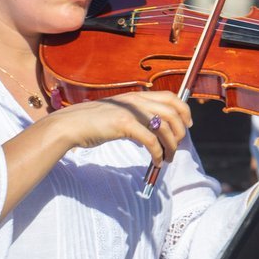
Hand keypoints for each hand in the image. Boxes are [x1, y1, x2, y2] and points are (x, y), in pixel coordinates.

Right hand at [58, 91, 191, 165]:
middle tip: (176, 147)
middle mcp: (137, 100)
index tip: (187, 125)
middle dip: (180, 133)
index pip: (171, 97)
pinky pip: (151, 141)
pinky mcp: (124, 124)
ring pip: (164, 128)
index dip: (184, 111)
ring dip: (171, 146)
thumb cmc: (92, 122)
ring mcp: (130, 111)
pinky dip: (157, 153)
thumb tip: (152, 131)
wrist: (71, 125)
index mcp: (137, 96)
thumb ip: (136, 117)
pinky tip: (156, 162)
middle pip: (172, 113)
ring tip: (167, 158)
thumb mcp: (118, 113)